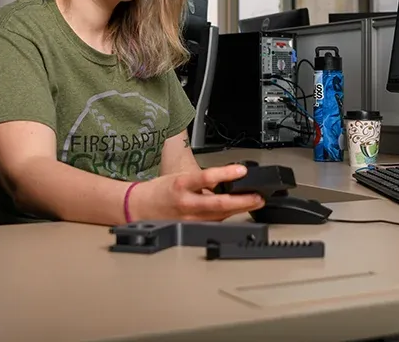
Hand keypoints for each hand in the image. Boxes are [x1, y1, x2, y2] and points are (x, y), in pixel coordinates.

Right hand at [131, 164, 264, 221]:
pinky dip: (227, 216)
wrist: (140, 208)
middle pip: (219, 204)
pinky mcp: (192, 228)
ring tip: (255, 202)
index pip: (206, 178)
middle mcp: (186, 203)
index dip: (226, 174)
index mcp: (182, 184)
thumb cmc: (161, 190)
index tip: (242, 171)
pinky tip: (237, 211)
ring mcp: (189, 219)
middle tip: (258, 197)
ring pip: (220, 216)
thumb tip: (226, 180)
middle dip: (242, 201)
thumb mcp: (181, 177)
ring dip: (240, 210)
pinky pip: (213, 222)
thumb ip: (203, 180)